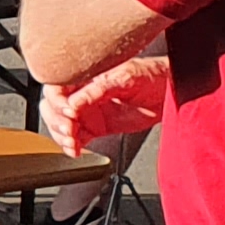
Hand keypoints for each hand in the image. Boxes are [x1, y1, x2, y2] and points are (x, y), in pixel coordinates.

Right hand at [48, 53, 170, 152]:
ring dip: (61, 136)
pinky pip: (75, 138)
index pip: (56, 87)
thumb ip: (97, 91)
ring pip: (60, 124)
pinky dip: (71, 146)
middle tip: (69, 131)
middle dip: (56, 121)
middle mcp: (82, 92)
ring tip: (73, 143)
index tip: (69, 113)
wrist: (172, 94)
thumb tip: (73, 104)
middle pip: (52, 107)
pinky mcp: (96, 127)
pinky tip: (76, 150)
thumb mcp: (125, 78)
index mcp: (85, 75)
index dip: (57, 101)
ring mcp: (88, 111)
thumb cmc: (152, 76)